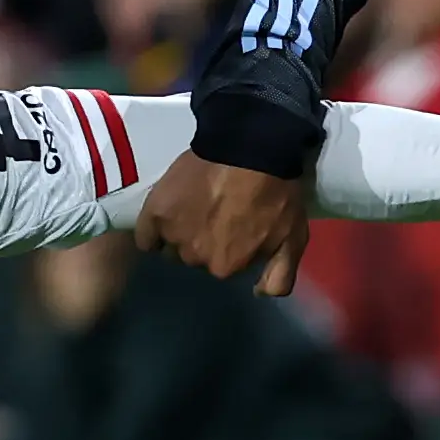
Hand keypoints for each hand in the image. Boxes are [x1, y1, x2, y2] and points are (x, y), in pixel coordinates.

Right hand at [136, 150, 314, 296]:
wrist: (251, 144)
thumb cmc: (275, 191)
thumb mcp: (293, 238)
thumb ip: (279, 277)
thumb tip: (258, 294)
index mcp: (225, 266)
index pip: (220, 266)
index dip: (229, 246)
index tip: (236, 226)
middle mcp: (195, 257)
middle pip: (194, 256)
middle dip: (204, 239)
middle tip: (216, 212)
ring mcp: (173, 234)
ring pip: (171, 244)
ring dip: (181, 231)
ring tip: (194, 206)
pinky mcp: (154, 212)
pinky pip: (145, 235)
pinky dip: (152, 230)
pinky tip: (164, 216)